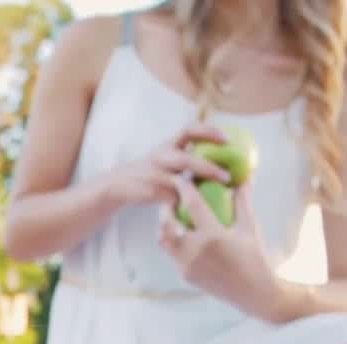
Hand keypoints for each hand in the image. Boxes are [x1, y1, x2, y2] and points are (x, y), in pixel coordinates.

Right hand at [103, 122, 231, 207]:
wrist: (118, 184)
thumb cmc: (151, 171)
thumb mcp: (165, 156)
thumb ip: (186, 155)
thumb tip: (220, 159)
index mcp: (167, 145)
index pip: (189, 130)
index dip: (209, 131)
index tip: (228, 138)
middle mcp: (161, 157)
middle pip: (186, 160)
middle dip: (209, 167)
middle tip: (228, 175)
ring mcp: (156, 175)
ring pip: (180, 181)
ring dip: (200, 188)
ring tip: (218, 191)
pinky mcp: (153, 192)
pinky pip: (175, 198)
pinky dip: (189, 203)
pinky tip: (204, 209)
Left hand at [160, 177, 281, 318]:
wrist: (254, 293)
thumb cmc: (255, 258)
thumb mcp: (250, 228)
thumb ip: (242, 202)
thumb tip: (242, 178)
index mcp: (213, 237)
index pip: (192, 205)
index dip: (185, 188)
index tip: (183, 176)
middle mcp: (195, 251)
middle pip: (167, 223)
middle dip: (166, 207)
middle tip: (172, 197)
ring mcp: (187, 265)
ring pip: (164, 239)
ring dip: (165, 225)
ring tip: (173, 215)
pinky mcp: (184, 275)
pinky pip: (172, 253)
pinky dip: (173, 240)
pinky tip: (181, 232)